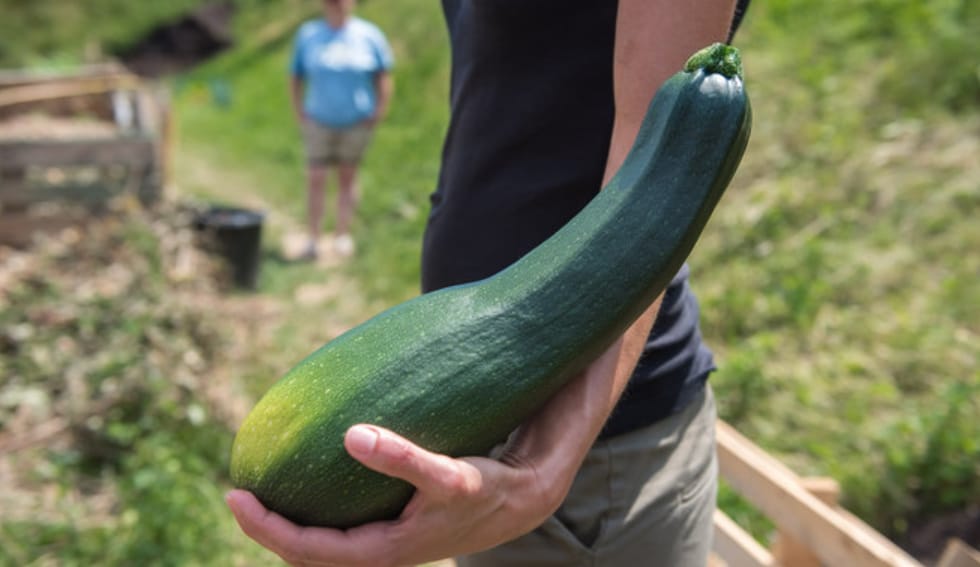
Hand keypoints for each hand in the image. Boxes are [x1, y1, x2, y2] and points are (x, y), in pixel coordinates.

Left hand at [226, 424, 563, 566]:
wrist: (522, 501)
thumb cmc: (486, 489)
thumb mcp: (449, 474)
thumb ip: (402, 458)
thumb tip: (352, 436)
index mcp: (384, 551)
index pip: (308, 551)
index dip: (266, 528)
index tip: (234, 496)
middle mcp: (380, 554)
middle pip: (307, 556)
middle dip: (269, 530)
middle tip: (239, 494)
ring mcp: (386, 544)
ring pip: (324, 548)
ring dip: (291, 525)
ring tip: (267, 492)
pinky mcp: (395, 529)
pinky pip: (343, 532)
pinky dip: (318, 515)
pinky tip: (315, 483)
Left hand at [227, 312, 658, 565]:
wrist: (549, 481)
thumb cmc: (543, 426)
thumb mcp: (544, 388)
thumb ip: (554, 359)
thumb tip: (593, 286)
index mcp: (495, 490)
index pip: (448, 481)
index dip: (402, 462)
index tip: (355, 435)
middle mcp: (456, 526)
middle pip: (372, 556)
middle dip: (299, 539)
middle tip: (240, 499)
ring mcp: (431, 539)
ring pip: (352, 562)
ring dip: (294, 542)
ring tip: (246, 504)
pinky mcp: (410, 536)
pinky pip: (355, 543)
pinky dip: (315, 533)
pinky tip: (277, 504)